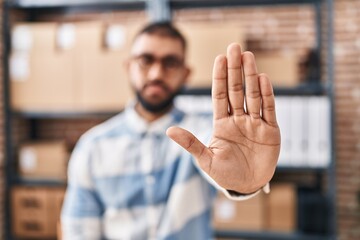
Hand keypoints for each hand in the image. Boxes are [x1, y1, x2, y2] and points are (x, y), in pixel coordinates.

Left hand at [167, 43, 280, 193]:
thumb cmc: (224, 174)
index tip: (219, 58)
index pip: (220, 95)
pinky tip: (262, 78)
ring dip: (250, 75)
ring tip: (248, 56)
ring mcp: (255, 123)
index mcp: (222, 123)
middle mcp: (238, 119)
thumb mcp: (205, 160)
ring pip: (252, 95)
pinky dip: (266, 94)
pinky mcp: (270, 130)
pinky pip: (268, 109)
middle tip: (234, 47)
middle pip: (236, 90)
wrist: (246, 185)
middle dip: (235, 69)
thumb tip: (168, 130)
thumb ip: (190, 143)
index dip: (220, 77)